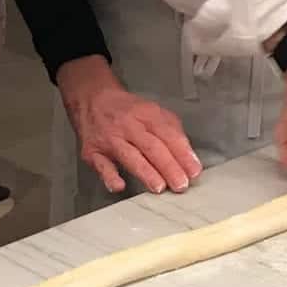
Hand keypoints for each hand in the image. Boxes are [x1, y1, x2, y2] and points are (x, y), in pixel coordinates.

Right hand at [57, 55, 201, 196]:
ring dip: (145, 172)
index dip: (182, 153)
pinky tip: (119, 185)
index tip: (193, 171)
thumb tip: (188, 156)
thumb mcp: (153, 111)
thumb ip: (171, 130)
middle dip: (168, 167)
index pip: (168, 135)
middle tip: (181, 184)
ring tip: (159, 187)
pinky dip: (110, 176)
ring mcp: (110, 139)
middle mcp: (129, 126)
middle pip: (152, 147)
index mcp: (146, 115)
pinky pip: (101, 165)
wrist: (92, 99)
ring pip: (130, 156)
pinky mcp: (93, 152)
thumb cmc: (127, 110)